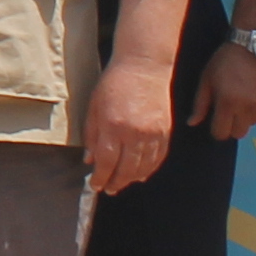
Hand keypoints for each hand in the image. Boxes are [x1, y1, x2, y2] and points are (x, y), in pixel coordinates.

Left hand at [87, 56, 175, 193]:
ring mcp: (153, 133)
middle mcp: (134, 133)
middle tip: (109, 189)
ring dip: (132, 179)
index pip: (106, 162)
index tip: (96, 185)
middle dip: (116, 182)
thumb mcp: (94, 108)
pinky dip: (149, 169)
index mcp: (113, 126)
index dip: (100, 178)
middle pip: (126, 169)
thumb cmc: (114, 84)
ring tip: (123, 183)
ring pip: (143, 167)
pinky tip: (141, 174)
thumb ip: (92, 136)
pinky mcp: (165, 131)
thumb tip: (90, 161)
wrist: (144, 66)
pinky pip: (158, 158)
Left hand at [186, 38, 255, 139]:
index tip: (218, 121)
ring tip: (247, 96)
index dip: (217, 130)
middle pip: (239, 133)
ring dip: (249, 116)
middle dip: (233, 125)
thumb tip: (191, 124)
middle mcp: (247, 107)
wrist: (255, 43)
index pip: (221, 133)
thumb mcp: (207, 79)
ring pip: (254, 123)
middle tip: (233, 109)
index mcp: (227, 102)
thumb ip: (200, 103)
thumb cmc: (226, 60)